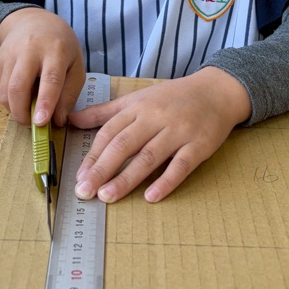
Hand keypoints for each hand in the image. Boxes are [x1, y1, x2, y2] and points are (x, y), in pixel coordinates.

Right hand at [0, 8, 84, 127]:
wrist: (33, 21)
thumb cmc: (60, 46)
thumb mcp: (76, 65)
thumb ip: (69, 94)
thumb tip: (58, 121)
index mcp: (56, 50)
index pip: (50, 79)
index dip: (45, 102)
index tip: (40, 123)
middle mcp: (30, 50)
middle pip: (19, 86)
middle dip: (22, 113)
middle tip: (32, 126)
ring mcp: (11, 54)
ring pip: (6, 91)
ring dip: (15, 110)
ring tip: (29, 114)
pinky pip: (1, 88)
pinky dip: (10, 101)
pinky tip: (22, 99)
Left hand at [70, 67, 251, 203]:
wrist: (217, 91)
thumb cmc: (174, 97)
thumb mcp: (138, 98)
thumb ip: (106, 112)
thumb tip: (72, 120)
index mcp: (139, 106)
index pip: (110, 131)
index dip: (93, 154)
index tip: (79, 176)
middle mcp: (156, 117)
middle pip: (125, 144)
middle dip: (102, 168)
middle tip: (85, 191)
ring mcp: (178, 131)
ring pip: (149, 156)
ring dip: (127, 178)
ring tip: (108, 196)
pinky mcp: (199, 145)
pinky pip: (181, 165)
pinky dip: (166, 182)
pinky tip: (151, 197)